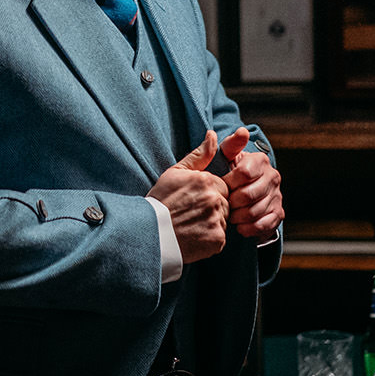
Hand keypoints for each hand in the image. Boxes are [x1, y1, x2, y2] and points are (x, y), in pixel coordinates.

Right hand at [147, 130, 229, 264]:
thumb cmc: (161, 200)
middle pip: (225, 203)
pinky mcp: (217, 240)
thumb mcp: (175, 172)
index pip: (222, 186)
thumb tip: (212, 135)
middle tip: (191, 213)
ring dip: (212, 223)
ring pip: (223, 220)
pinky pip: (221, 237)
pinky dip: (210, 238)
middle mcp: (214, 200)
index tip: (193, 199)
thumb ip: (199, 155)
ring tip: (191, 225)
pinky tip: (194, 236)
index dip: (208, 192)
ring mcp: (217, 221)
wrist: (149, 232)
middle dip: (212, 207)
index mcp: (206, 181)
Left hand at [219, 126, 283, 239]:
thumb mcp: (225, 156)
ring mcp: (277, 196)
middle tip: (223, 203)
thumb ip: (230, 145)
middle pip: (249, 194)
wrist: (240, 192)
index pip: (244, 173)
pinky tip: (240, 225)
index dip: (229, 181)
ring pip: (256, 211)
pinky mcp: (278, 213)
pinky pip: (265, 224)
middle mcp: (273, 177)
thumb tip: (241, 131)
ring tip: (229, 214)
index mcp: (260, 161)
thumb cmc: (227, 171)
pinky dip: (249, 228)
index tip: (220, 184)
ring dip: (238, 216)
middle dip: (232, 201)